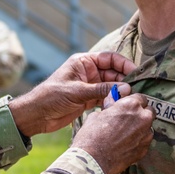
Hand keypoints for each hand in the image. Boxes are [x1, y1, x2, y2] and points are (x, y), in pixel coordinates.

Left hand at [9, 51, 136, 135]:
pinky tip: (121, 106)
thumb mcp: (76, 91)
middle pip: (113, 72)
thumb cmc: (51, 96)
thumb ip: (101, 90)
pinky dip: (114, 101)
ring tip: (132, 99)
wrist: (36, 115)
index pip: (109, 58)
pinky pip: (106, 97)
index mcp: (83, 62)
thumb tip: (125, 89)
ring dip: (121, 92)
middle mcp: (88, 72)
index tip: (136, 73)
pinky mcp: (88, 99)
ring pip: (111, 86)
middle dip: (125, 80)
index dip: (124, 64)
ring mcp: (89, 86)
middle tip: (137, 89)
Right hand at [71, 95, 154, 173]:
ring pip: (148, 127)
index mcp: (131, 105)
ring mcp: (146, 135)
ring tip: (126, 134)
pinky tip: (126, 144)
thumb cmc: (92, 135)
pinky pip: (145, 141)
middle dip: (141, 113)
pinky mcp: (145, 149)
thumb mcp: (97, 114)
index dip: (133, 102)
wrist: (93, 159)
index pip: (141, 98)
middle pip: (149, 111)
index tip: (127, 107)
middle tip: (128, 119)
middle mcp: (143, 118)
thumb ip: (110, 107)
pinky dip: (138, 141)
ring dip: (140, 128)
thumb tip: (112, 103)